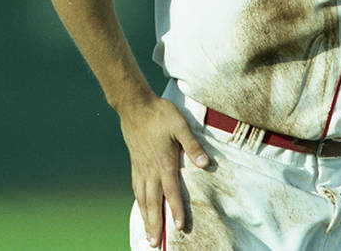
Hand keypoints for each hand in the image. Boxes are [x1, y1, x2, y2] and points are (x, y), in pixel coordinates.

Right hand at [119, 97, 211, 247]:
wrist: (135, 104)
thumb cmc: (160, 113)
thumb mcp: (181, 125)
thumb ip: (193, 145)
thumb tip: (206, 163)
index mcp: (163, 161)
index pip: (171, 191)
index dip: (175, 209)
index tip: (178, 227)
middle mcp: (150, 168)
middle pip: (153, 201)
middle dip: (155, 223)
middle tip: (155, 243)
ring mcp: (140, 166)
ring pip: (142, 197)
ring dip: (145, 217)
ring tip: (148, 233)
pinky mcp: (135, 161)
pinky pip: (136, 186)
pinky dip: (138, 200)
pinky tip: (141, 206)